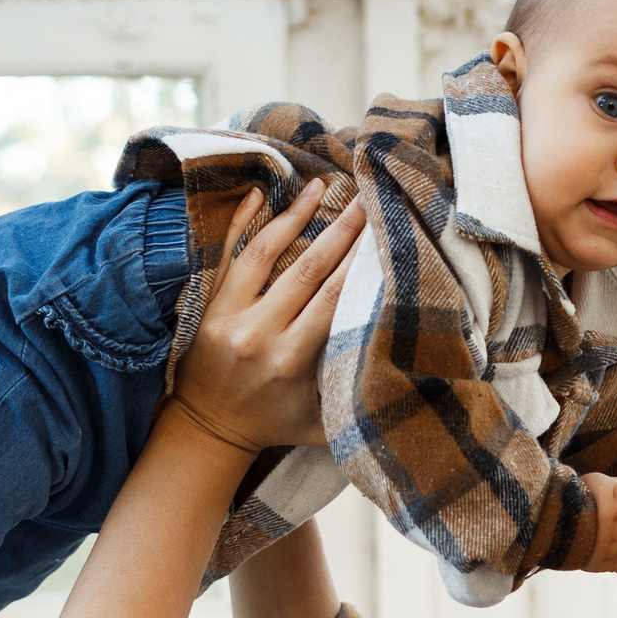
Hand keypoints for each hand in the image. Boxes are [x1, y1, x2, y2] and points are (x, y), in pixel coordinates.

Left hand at [170, 181, 366, 453]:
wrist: (207, 432)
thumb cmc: (274, 425)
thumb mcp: (322, 424)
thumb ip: (356, 398)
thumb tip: (409, 376)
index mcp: (290, 361)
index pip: (333, 299)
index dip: (360, 263)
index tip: (384, 234)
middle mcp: (259, 333)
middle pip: (307, 269)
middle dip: (341, 230)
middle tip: (366, 197)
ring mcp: (229, 316)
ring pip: (265, 253)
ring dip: (295, 215)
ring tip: (320, 184)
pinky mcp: (209, 306)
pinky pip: (225, 256)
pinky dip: (240, 222)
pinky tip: (259, 192)